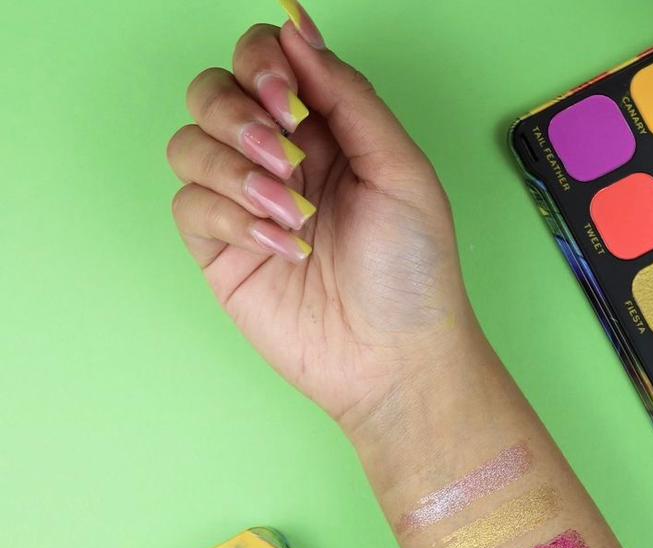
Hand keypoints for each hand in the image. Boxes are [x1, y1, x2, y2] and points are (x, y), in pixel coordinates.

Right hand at [167, 1, 478, 427]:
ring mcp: (245, 205)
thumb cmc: (413, 272)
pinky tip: (283, 247)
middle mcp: (280, 161)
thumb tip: (297, 31)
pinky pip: (188, 205)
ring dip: (236, 169)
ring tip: (294, 213)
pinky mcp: (222, 252)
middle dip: (240, 111)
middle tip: (287, 154)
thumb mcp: (402, 170)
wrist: (397, 358)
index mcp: (326, 132)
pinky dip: (231, 217)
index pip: (264, 61)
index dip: (262, 62)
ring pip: (188, 143)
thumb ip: (350, 97)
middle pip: (212, 90)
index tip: (290, 100)